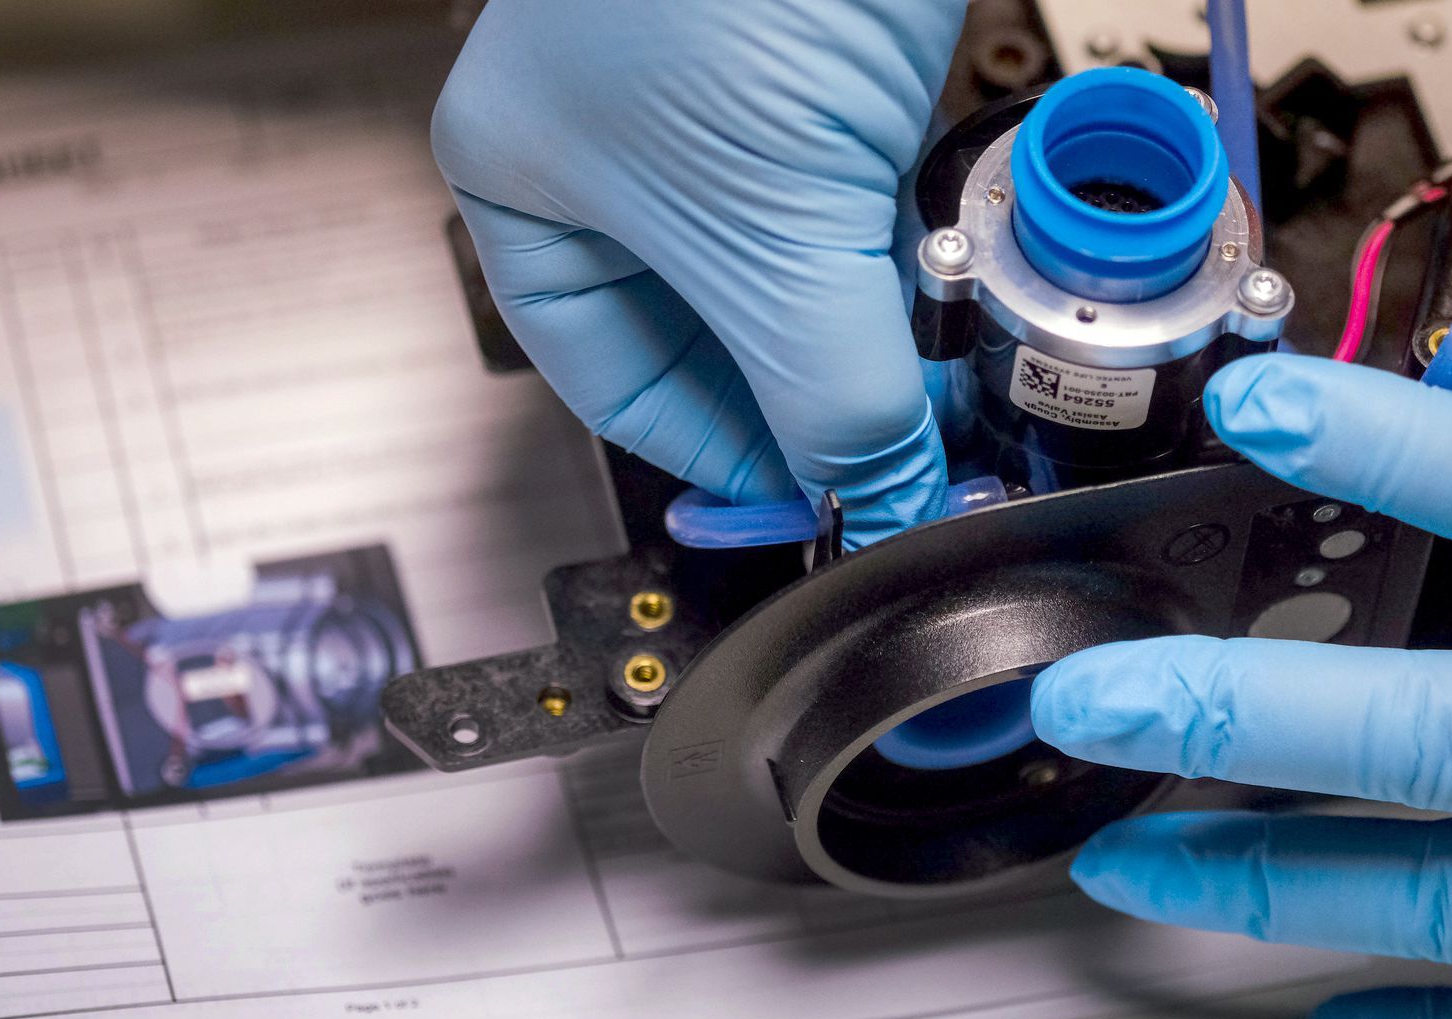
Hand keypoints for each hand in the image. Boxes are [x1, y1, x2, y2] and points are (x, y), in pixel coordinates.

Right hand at [432, 1, 962, 544]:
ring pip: (781, 277)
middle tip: (882, 458)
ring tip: (914, 389)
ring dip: (851, 336)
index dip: (716, 458)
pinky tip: (928, 298)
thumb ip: (825, 388)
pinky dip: (886, 265)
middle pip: (704, 337)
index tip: (810, 504)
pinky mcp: (806, 81)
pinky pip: (840, 211)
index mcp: (523, 185)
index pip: (610, 381)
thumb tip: (877, 492)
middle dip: (797, 399)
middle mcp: (608, 155)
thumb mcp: (768, 229)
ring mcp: (710, 116)